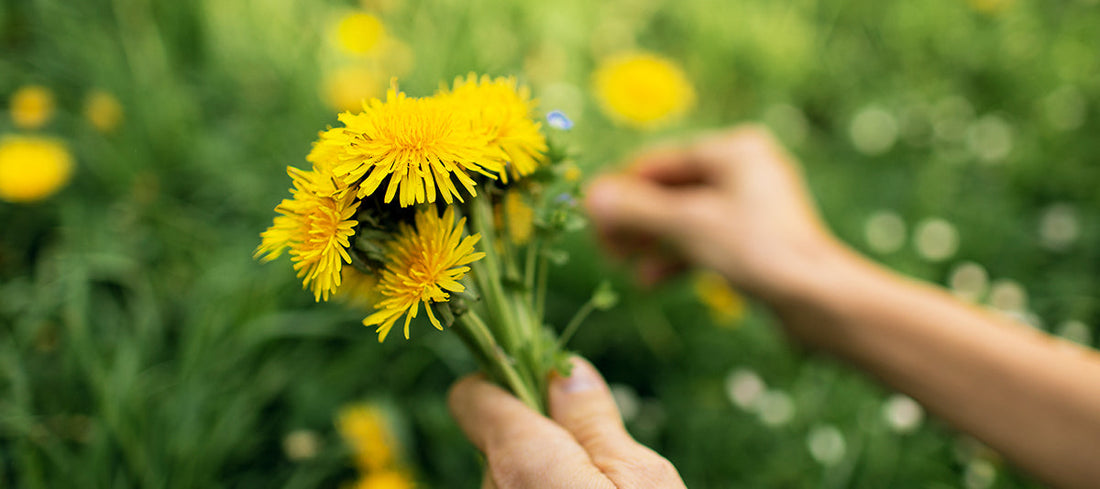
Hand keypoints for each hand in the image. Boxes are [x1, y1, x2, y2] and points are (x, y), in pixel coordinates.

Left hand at [448, 357, 685, 488]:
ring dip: (543, 476)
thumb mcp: (641, 477)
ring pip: (509, 478)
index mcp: (520, 461)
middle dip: (539, 435)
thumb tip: (568, 369)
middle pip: (498, 440)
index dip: (503, 378)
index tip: (542, 378)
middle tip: (596, 454)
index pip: (471, 397)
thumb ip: (595, 420)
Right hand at [585, 125, 843, 304]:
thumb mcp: (687, 225)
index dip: (619, 191)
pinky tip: (652, 281)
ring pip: (685, 218)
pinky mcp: (756, 238)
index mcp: (733, 149)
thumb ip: (636, 208)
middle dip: (635, 221)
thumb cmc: (756, 250)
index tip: (590, 221)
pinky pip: (705, 239)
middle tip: (605, 250)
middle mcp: (744, 168)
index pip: (658, 163)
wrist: (818, 299)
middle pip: (670, 190)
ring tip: (624, 268)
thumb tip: (591, 195)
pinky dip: (677, 256)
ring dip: (651, 242)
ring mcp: (751, 204)